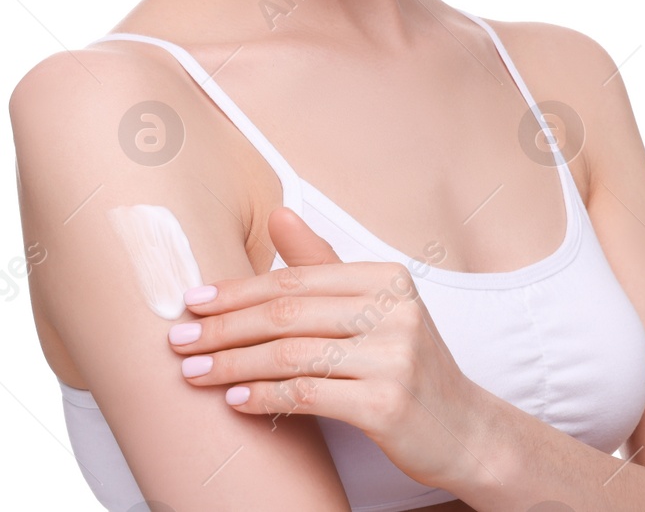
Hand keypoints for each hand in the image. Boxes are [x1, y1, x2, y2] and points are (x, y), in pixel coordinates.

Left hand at [167, 205, 486, 490]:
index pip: (295, 278)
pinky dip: (265, 397)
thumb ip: (324, 266)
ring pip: (291, 355)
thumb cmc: (407, 366)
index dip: (237, 290)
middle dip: (224, 327)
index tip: (192, 302)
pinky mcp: (389, 404)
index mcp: (388, 277)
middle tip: (178, 340)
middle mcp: (396, 310)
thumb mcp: (374, 308)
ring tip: (193, 372)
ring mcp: (395, 357)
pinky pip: (309, 395)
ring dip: (232, 365)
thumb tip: (278, 212)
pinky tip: (236, 400)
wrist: (465, 431)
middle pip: (287, 313)